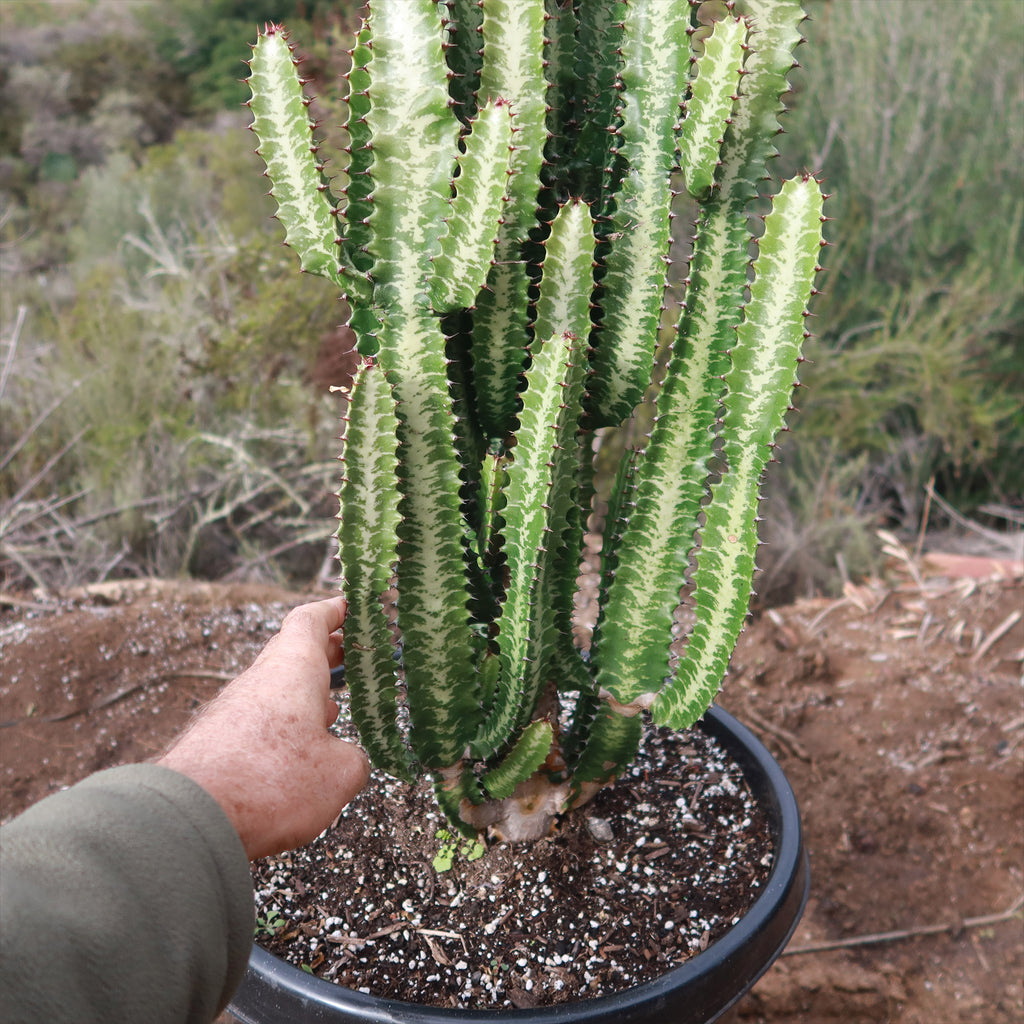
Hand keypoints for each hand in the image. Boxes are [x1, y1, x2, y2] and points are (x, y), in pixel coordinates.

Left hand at [157, 596, 368, 859]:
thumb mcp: (339, 774)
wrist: (188, 819)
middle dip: (327, 655)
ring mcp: (233, 712)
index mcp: (293, 669)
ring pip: (277, 691)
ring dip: (306, 697)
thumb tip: (346, 761)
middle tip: (355, 659)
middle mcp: (260, 681)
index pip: (310, 621)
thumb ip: (352, 760)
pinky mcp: (216, 744)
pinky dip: (284, 729)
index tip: (352, 606)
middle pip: (294, 653)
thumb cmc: (270, 782)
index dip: (334, 610)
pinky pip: (259, 724)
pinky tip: (298, 756)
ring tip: (334, 712)